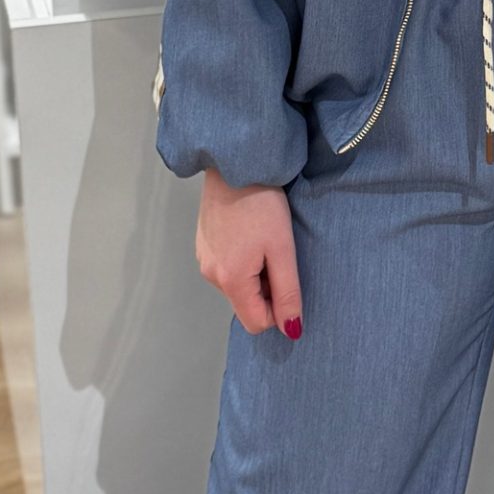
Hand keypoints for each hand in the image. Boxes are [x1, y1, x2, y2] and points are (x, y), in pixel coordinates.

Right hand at [198, 169, 303, 340]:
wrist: (235, 163)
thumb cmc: (262, 204)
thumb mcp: (283, 250)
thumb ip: (288, 293)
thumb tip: (292, 330)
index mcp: (230, 280)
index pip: (256, 323)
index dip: (278, 311)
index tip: (287, 280)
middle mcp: (211, 275)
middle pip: (246, 304)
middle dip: (266, 289)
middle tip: (277, 254)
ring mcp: (203, 258)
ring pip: (237, 286)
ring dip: (254, 273)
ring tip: (263, 239)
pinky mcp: (202, 244)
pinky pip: (226, 267)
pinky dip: (242, 259)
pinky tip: (249, 233)